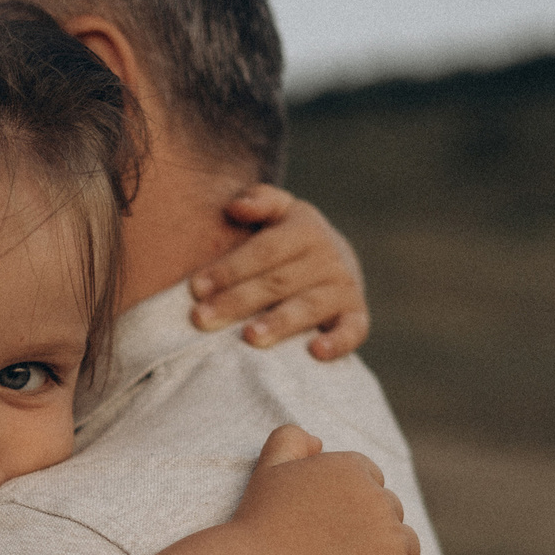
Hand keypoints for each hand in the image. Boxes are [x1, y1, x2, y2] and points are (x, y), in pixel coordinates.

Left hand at [190, 185, 370, 360]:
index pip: (263, 251)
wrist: (337, 261)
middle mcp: (328, 257)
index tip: (196, 288)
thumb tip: (235, 207)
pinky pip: (352, 331)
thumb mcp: (279, 213)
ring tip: (249, 337)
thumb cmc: (289, 240)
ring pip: (308, 307)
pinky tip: (315, 353)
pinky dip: (337, 343)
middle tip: (202, 319)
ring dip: (280, 323)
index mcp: (306, 229)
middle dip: (238, 301)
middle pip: (278, 281)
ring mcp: (344, 288)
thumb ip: (260, 201)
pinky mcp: (358, 317)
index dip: (230, 269)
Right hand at [232, 424, 423, 554]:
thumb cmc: (259, 528)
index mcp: (352, 470)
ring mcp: (392, 539)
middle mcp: (379, 498)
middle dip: (371, 539)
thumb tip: (318, 442)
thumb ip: (290, 442)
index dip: (353, 514)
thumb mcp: (267, 470)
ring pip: (407, 550)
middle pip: (393, 519)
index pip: (374, 487)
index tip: (328, 534)